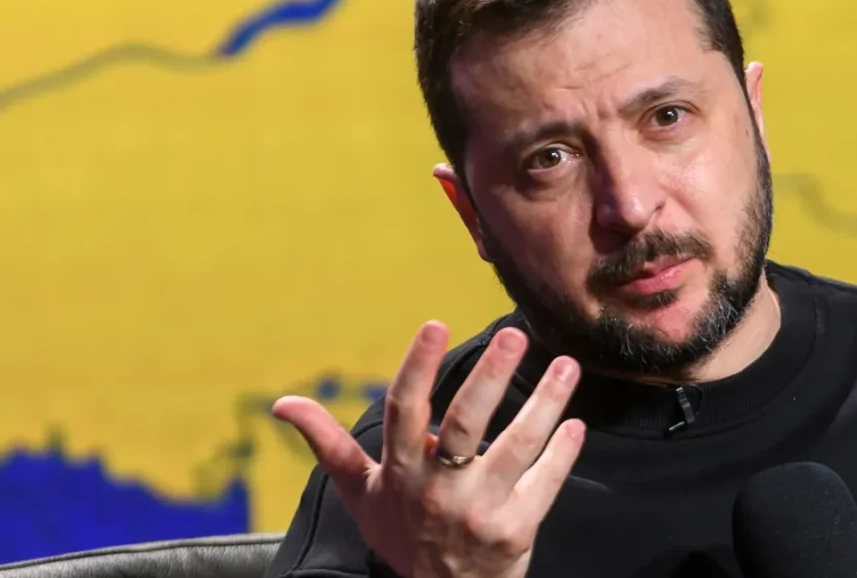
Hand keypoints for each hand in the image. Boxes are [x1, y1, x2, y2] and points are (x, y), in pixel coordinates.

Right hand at [273, 321, 584, 577]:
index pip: (404, 410)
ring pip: (518, 447)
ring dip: (546, 403)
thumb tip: (281, 403)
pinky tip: (575, 423)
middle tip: (515, 335)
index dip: (417, 366)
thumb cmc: (400, 532)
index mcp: (400, 471)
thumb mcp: (357, 492)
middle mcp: (438, 489)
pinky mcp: (516, 531)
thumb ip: (326, 442)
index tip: (434, 324)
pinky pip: (545, 483)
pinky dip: (563, 452)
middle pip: (468, 423)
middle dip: (492, 376)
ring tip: (567, 366)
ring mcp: (480, 511)